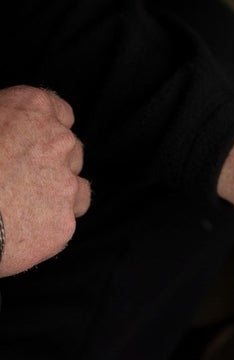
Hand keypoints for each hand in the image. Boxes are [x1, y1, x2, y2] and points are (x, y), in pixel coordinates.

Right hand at [0, 86, 90, 276]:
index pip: (59, 111)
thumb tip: (3, 129)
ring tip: (22, 203)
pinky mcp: (63, 221)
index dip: (48, 126)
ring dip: (57, 193)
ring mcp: (64, 183)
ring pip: (76, 186)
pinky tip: (22, 226)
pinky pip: (66, 220)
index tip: (36, 139)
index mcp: (31, 109)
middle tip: (20, 176)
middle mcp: (57, 142)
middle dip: (53, 162)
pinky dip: (49, 223)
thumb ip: (1, 117)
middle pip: (71, 149)